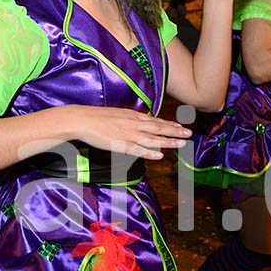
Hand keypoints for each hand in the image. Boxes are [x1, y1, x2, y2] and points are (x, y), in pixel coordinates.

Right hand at [70, 105, 191, 159]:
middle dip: (174, 131)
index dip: (169, 124)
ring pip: (152, 139)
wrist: (82, 119)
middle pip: (158, 128)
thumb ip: (128, 119)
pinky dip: (149, 152)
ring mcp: (128, 134)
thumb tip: (138, 122)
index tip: (180, 126)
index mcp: (132, 115)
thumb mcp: (116, 114)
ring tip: (181, 144)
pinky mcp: (120, 144)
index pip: (154, 120)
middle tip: (188, 134)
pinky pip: (138, 150)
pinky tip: (160, 155)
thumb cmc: (96, 118)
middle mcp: (133, 123)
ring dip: (168, 141)